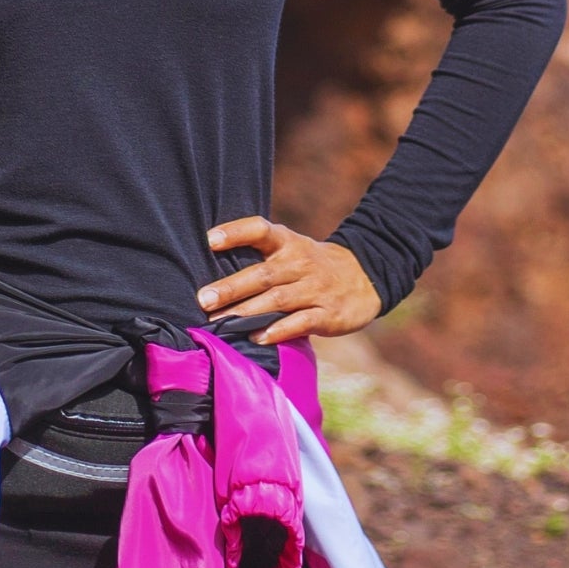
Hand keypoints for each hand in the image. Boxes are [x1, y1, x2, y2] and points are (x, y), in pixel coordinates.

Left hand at [197, 217, 381, 346]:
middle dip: (232, 287)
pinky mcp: (328, 314)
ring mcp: (315, 289)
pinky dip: (278, 330)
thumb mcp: (291, 250)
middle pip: (263, 274)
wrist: (364, 276)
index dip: (236, 233)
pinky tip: (257, 337)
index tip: (210, 240)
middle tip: (204, 299)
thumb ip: (260, 258)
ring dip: (247, 312)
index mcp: (288, 243)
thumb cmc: (310, 265)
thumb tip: (212, 278)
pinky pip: (301, 322)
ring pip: (277, 300)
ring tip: (221, 323)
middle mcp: (300, 263)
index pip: (261, 230)